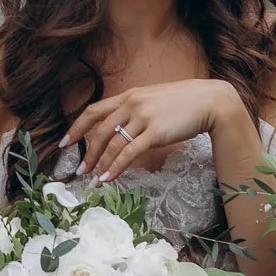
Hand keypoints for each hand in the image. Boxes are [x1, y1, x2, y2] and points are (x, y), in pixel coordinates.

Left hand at [64, 79, 244, 181]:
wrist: (210, 101)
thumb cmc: (184, 102)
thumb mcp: (153, 98)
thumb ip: (135, 109)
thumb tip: (121, 127)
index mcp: (129, 95)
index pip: (94, 111)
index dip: (76, 128)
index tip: (66, 143)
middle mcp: (132, 104)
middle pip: (99, 131)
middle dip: (87, 153)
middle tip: (81, 170)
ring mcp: (143, 117)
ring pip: (112, 144)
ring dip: (100, 164)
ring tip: (94, 179)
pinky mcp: (155, 132)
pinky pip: (129, 153)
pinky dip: (115, 167)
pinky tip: (109, 178)